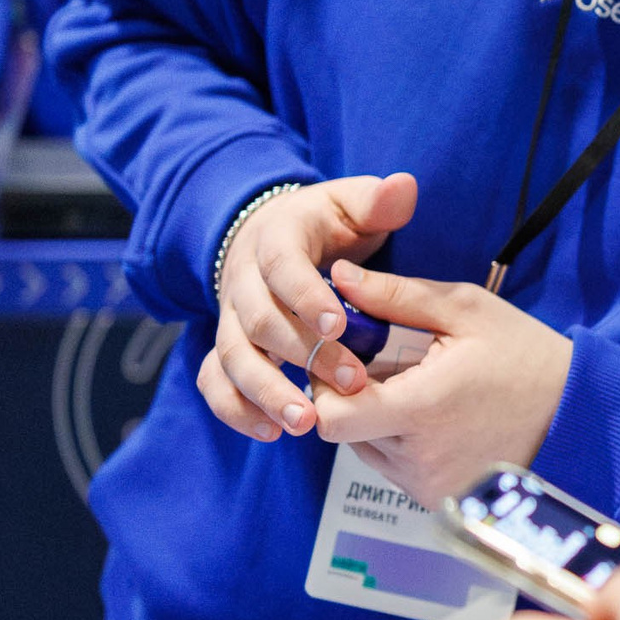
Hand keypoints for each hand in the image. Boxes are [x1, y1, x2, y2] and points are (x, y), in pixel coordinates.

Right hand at [199, 173, 415, 441]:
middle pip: (259, 321)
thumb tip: (404, 187)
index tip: (340, 324)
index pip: (282, 265)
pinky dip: (235, 409)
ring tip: (307, 422)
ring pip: (233, 357)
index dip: (306, 294)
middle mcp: (243, 280)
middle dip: (303, 354)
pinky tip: (270, 432)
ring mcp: (229, 318)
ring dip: (267, 392)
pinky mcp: (225, 348)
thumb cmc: (326, 227)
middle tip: (351, 382)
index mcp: (276, 239)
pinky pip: (214, 381)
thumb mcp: (352, 205)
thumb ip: (378, 201)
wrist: (274, 238)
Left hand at [307, 260, 572, 502]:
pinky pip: (394, 468)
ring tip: (422, 390)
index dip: (327, 386)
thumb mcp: (467, 312)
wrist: (579, 417)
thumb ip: (397, 295)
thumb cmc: (526, 358)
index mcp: (420, 410)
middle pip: (343, 432)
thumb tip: (337, 274)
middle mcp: (417, 459)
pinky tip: (438, 417)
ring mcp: (428, 485)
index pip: (331, 416)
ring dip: (376, 420)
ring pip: (365, 451)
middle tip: (391, 368)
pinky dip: (401, 442)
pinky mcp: (438, 500)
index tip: (351, 358)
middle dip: (352, 397)